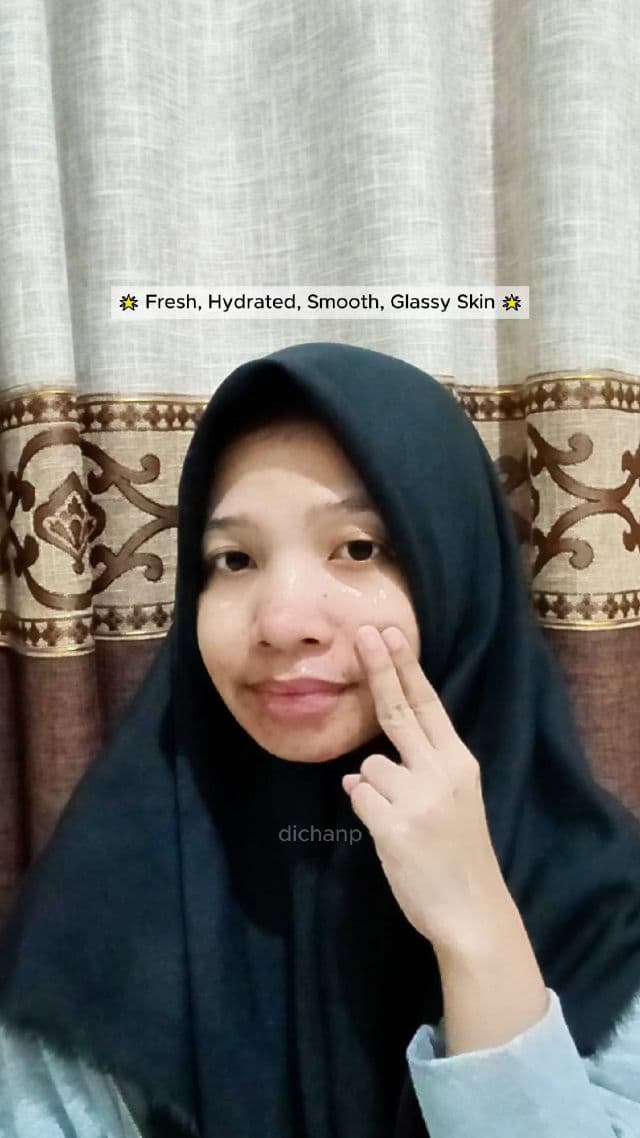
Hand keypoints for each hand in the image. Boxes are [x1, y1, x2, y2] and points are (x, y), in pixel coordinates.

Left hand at [342, 625, 508, 951]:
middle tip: (362, 633)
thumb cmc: (459, 855)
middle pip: (400, 710)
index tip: (390, 634)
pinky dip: (366, 810)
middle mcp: (442, 772)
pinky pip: (360, 796)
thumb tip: (359, 774)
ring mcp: (418, 798)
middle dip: (379, 669)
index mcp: (460, 762)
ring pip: (370, 766)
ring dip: (375, 789)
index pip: (429, 704)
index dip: (405, 668)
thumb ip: (415, 776)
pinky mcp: (394, 826)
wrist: (471, 910)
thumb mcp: (453, 803)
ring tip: (403, 824)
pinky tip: (390, 835)